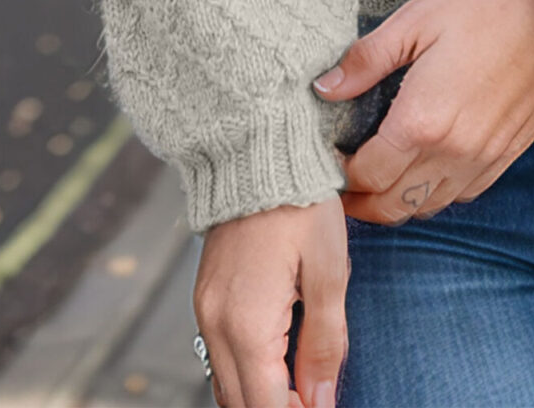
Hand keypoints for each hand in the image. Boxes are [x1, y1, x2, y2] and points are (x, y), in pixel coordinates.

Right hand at [193, 196, 345, 407]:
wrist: (257, 151)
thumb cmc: (301, 204)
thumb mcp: (329, 271)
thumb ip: (325, 342)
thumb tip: (322, 400)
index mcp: (246, 324)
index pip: (266, 406)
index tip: (325, 406)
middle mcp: (215, 325)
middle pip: (240, 404)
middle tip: (318, 400)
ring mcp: (204, 311)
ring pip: (227, 384)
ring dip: (261, 396)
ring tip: (304, 388)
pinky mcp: (205, 296)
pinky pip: (220, 355)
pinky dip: (248, 372)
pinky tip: (279, 364)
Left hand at [315, 0, 533, 225]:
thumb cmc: (487, 3)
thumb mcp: (417, 18)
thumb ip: (366, 59)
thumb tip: (324, 86)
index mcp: (421, 120)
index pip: (366, 175)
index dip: (339, 175)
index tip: (328, 161)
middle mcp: (451, 152)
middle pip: (392, 207)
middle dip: (361, 203)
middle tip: (343, 185)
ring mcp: (483, 158)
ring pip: (427, 207)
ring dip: (397, 202)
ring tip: (380, 180)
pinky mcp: (507, 154)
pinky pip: (463, 194)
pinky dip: (436, 193)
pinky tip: (426, 167)